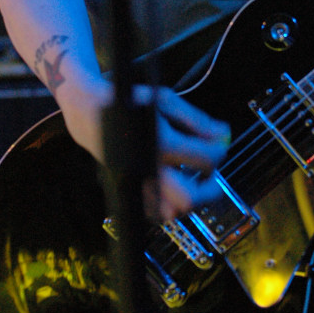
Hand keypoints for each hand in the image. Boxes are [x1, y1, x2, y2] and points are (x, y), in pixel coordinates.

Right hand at [136, 85, 230, 221]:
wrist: (90, 112)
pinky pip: (156, 212)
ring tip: (194, 177)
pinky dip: (171, 204)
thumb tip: (223, 134)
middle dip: (209, 188)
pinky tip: (176, 183)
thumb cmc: (132, 102)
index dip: (220, 150)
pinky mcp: (128, 192)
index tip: (220, 141)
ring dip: (191, 198)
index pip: (206, 159)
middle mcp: (148, 170)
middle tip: (212, 172)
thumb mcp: (165, 100)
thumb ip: (196, 119)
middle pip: (189, 199)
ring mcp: (136, 185)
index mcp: (160, 143)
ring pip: (172, 212)